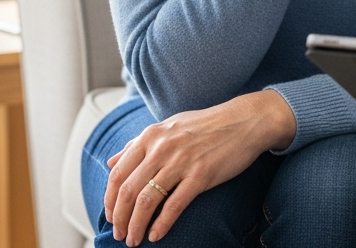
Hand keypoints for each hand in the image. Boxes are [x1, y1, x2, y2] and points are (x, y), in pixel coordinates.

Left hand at [103, 91, 294, 245]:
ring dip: (136, 226)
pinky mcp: (202, 175)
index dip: (110, 200)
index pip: (118, 174)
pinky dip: (161, 224)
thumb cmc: (206, 125)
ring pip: (147, 200)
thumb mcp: (168, 127)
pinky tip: (156, 235)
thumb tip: (110, 162)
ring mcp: (182, 161)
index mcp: (151, 136)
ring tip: (134, 240)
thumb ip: (138, 144)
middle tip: (120, 235)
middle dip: (120, 218)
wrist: (245, 120)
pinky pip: (174, 205)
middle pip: (128, 191)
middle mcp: (162, 148)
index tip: (111, 217)